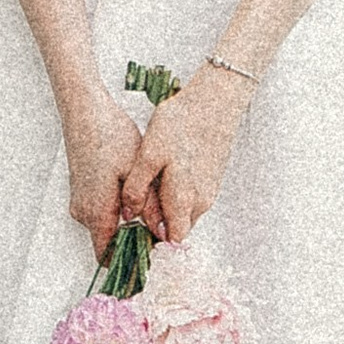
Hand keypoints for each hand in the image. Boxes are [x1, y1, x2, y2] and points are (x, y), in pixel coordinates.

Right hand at [62, 94, 151, 256]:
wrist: (85, 112)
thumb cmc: (110, 137)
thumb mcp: (138, 171)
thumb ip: (149, 206)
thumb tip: (162, 234)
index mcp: (97, 211)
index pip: (107, 256)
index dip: (128, 262)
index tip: (150, 260)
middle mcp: (83, 212)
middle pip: (108, 242)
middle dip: (132, 241)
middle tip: (160, 231)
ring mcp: (80, 201)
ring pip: (106, 226)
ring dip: (126, 223)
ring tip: (151, 207)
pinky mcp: (81, 191)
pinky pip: (100, 211)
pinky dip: (118, 210)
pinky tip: (135, 192)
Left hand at [143, 68, 252, 243]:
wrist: (216, 99)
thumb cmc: (182, 123)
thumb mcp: (149, 153)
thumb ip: (137, 188)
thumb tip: (127, 214)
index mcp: (184, 199)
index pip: (171, 242)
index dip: (152, 244)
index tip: (132, 239)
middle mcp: (200, 201)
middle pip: (176, 229)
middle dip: (155, 227)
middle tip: (131, 213)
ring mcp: (208, 190)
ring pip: (182, 213)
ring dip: (164, 210)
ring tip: (143, 192)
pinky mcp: (211, 178)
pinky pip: (190, 199)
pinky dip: (174, 197)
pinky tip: (162, 177)